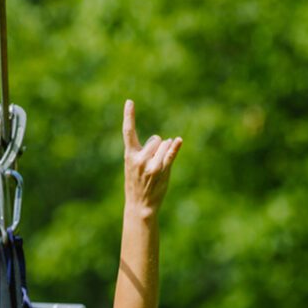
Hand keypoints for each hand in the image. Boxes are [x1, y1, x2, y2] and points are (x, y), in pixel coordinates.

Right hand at [123, 100, 182, 215]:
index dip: (129, 115)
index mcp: (130, 155)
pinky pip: (170, 154)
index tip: (130, 101)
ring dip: (166, 153)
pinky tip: (179, 141)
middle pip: (156, 139)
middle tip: (152, 163)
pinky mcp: (162, 171)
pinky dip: (176, 147)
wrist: (139, 205)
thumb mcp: (132, 166)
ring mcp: (151, 165)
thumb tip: (167, 140)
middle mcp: (139, 159)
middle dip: (159, 146)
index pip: (128, 131)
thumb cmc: (137, 184)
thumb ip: (144, 151)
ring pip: (165, 146)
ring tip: (157, 169)